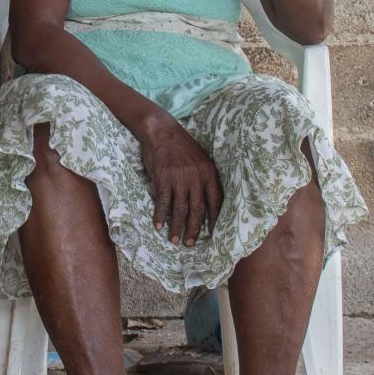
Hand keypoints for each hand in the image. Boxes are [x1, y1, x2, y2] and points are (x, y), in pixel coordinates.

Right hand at [135, 113, 221, 246]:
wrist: (162, 130)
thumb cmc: (182, 146)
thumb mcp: (201, 159)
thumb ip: (205, 177)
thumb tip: (207, 200)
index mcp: (209, 173)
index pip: (215, 201)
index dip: (214, 219)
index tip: (212, 234)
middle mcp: (196, 177)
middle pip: (197, 209)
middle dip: (194, 229)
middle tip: (191, 244)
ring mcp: (179, 178)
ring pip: (180, 209)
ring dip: (177, 227)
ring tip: (174, 240)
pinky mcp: (163, 178)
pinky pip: (162, 202)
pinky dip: (160, 215)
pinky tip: (158, 225)